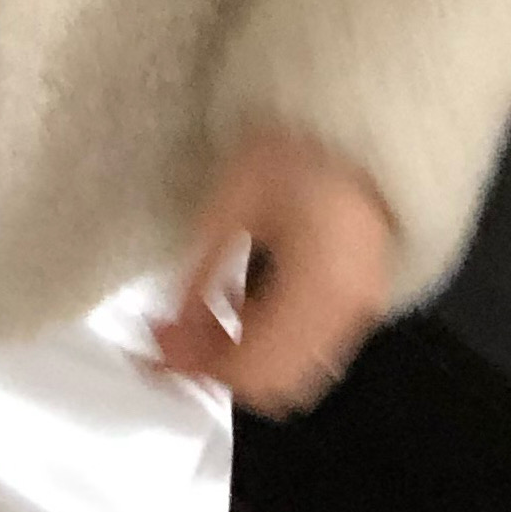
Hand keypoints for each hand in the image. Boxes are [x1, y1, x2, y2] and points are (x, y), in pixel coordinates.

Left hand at [139, 125, 396, 418]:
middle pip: (273, 383)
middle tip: (165, 344)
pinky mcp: (358, 304)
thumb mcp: (234, 199)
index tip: (151, 354)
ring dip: (237, 363)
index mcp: (320, 283)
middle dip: (213, 372)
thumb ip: (202, 270)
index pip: (250, 365)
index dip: (193, 368)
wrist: (357, 128)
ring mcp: (359, 311)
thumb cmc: (301, 146)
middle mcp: (349, 309)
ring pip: (291, 376)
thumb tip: (171, 323)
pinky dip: (264, 347)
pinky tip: (230, 317)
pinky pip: (308, 353)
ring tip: (191, 330)